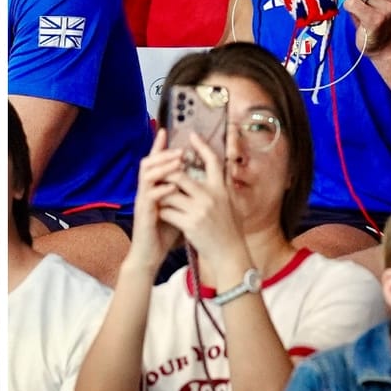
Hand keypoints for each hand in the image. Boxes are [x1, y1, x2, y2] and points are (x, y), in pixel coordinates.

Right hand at [127, 129, 186, 271]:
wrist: (150, 254)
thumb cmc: (164, 232)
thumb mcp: (178, 207)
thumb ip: (184, 193)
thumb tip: (200, 179)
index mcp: (154, 187)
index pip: (155, 162)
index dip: (158, 146)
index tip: (165, 130)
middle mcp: (146, 190)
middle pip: (148, 162)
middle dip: (163, 153)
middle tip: (180, 150)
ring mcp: (143, 201)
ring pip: (147, 175)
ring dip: (163, 167)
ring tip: (178, 163)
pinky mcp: (143, 214)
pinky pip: (150, 196)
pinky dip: (161, 190)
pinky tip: (172, 187)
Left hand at [156, 135, 244, 259]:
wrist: (231, 255)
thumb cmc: (230, 230)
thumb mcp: (232, 204)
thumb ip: (223, 187)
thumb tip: (220, 169)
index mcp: (222, 189)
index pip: (213, 160)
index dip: (202, 146)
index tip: (192, 135)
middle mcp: (211, 196)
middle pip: (179, 174)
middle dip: (166, 173)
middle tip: (160, 173)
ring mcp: (200, 210)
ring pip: (168, 192)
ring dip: (161, 194)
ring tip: (158, 195)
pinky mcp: (190, 223)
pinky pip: (167, 210)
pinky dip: (162, 211)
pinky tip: (162, 214)